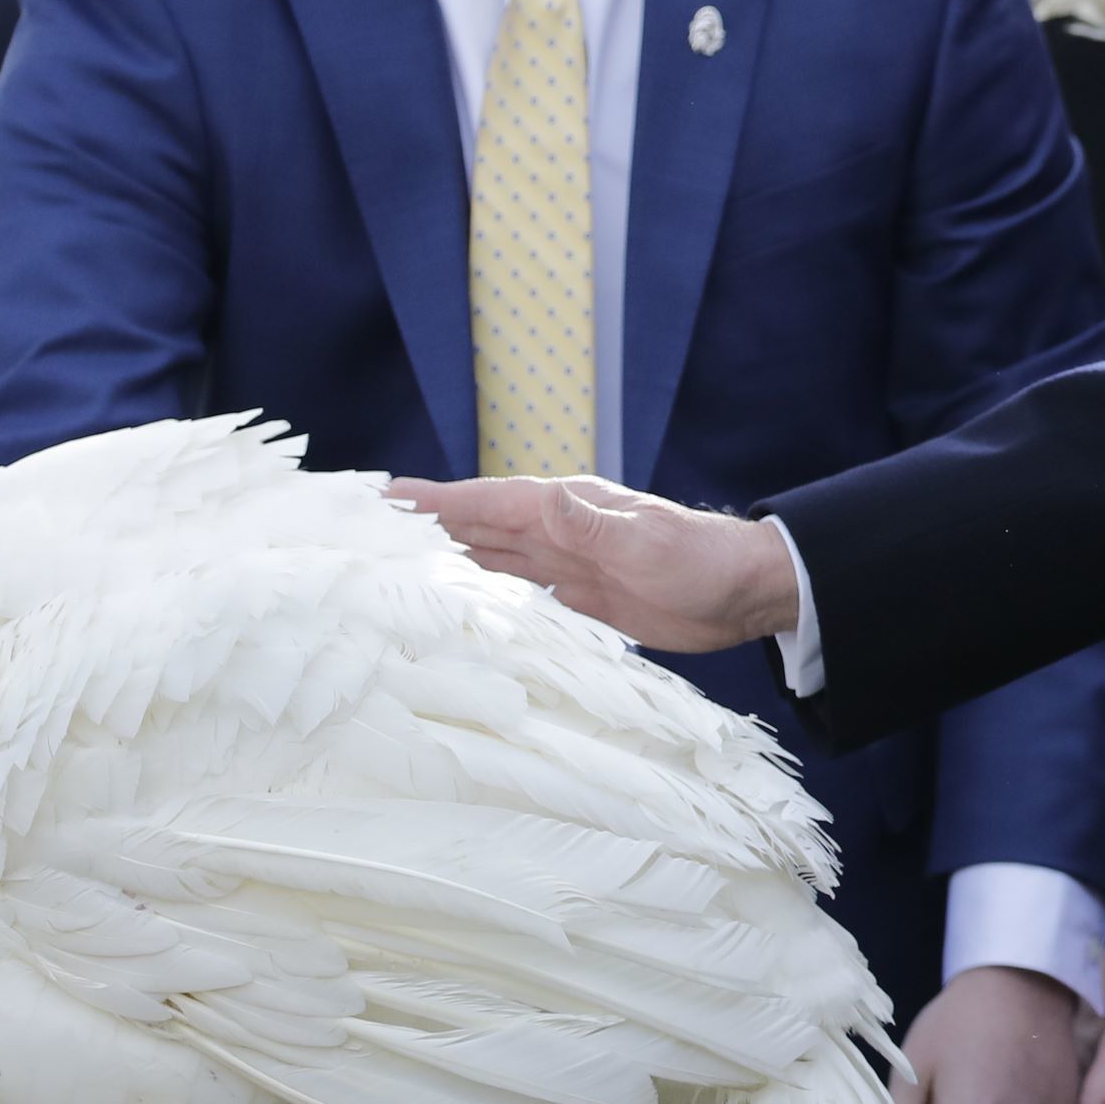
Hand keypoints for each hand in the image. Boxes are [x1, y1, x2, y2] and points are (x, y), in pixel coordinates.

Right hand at [390, 475, 799, 652]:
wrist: (744, 593)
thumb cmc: (701, 560)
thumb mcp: (644, 542)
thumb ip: (589, 525)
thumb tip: (538, 499)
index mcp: (564, 508)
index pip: (482, 502)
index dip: (430, 501)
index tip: (377, 497)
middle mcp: (555, 531)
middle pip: (473, 529)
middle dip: (418, 529)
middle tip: (360, 533)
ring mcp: (563, 565)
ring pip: (487, 561)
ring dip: (441, 562)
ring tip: (386, 569)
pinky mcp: (575, 599)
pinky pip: (515, 595)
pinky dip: (479, 596)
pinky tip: (451, 606)